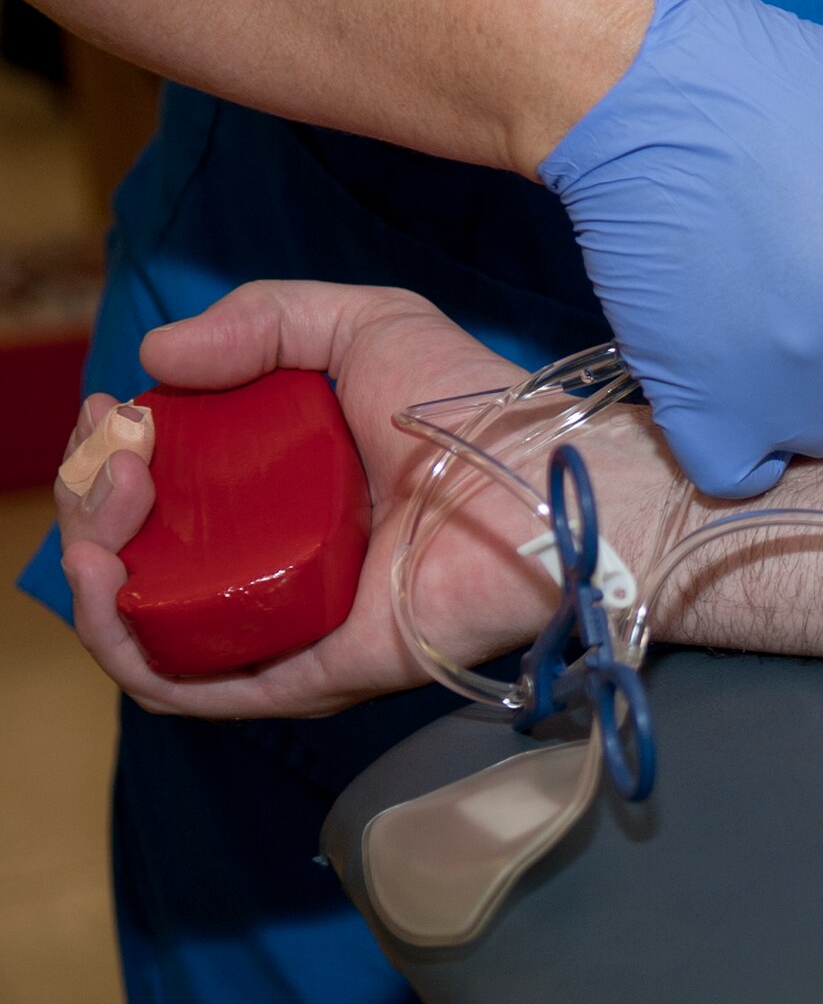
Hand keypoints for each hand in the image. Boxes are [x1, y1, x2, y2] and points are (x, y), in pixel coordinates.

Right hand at [54, 282, 672, 717]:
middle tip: (114, 457)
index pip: (173, 492)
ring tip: (108, 507)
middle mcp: (282, 564)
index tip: (115, 414)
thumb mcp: (366, 327)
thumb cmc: (477, 405)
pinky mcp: (313, 673)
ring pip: (154, 627)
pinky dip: (129, 645)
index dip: (122, 454)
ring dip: (97, 571)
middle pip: (148, 559)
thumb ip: (268, 316)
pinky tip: (109, 578)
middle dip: (98, 506)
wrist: (545, 476)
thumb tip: (157, 354)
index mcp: (288, 494)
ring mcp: (294, 625)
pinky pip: (195, 686)